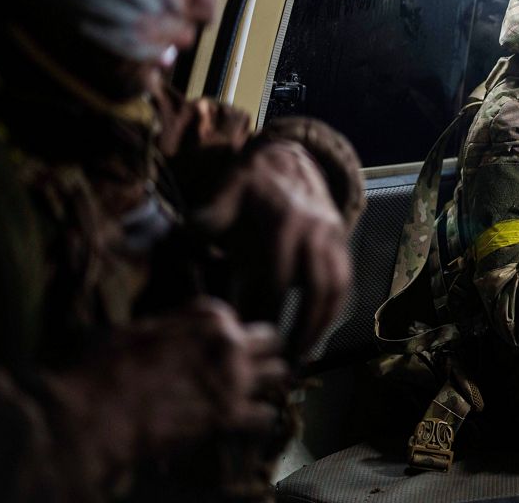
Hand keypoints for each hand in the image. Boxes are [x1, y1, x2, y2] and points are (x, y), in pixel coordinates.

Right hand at [48, 299, 287, 467]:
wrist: (88, 416)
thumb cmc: (98, 367)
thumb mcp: (134, 329)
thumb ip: (169, 326)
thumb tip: (169, 331)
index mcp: (206, 314)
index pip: (237, 317)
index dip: (227, 334)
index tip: (220, 347)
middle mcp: (227, 340)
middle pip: (270, 339)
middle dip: (261, 352)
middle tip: (249, 367)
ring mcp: (233, 378)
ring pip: (279, 373)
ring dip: (268, 382)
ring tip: (254, 392)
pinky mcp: (229, 416)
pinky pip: (266, 415)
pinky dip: (257, 420)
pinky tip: (245, 423)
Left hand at [192, 140, 351, 357]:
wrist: (292, 157)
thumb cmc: (250, 183)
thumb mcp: (225, 193)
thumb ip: (207, 221)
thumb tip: (173, 245)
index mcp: (281, 222)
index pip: (274, 278)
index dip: (261, 312)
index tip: (244, 338)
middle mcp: (313, 231)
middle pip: (311, 290)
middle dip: (296, 329)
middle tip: (277, 361)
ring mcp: (333, 238)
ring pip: (335, 290)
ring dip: (321, 327)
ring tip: (300, 358)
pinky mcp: (343, 245)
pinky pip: (345, 284)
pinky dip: (334, 313)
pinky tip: (317, 335)